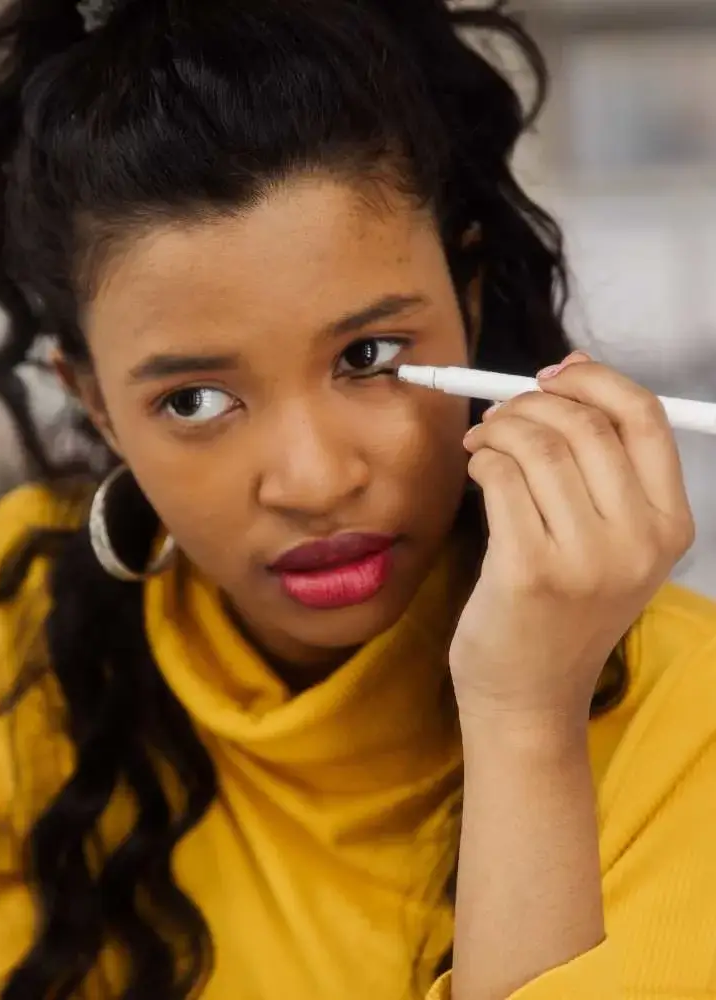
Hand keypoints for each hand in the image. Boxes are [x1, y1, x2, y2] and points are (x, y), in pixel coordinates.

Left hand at [451, 351, 695, 739]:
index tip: (554, 372)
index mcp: (670, 526)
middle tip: (499, 414)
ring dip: (498, 429)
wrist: (528, 695)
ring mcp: (586, 560)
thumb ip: (601, 472)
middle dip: (530, 402)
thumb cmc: (559, 612)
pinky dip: (482, 458)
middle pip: (584, 425)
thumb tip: (567, 376)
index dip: (595, 380)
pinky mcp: (529, 571)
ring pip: (537, 446)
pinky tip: (476, 468)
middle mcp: (639, 542)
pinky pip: (501, 478)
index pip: (645, 418)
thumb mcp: (609, 547)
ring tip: (480, 442)